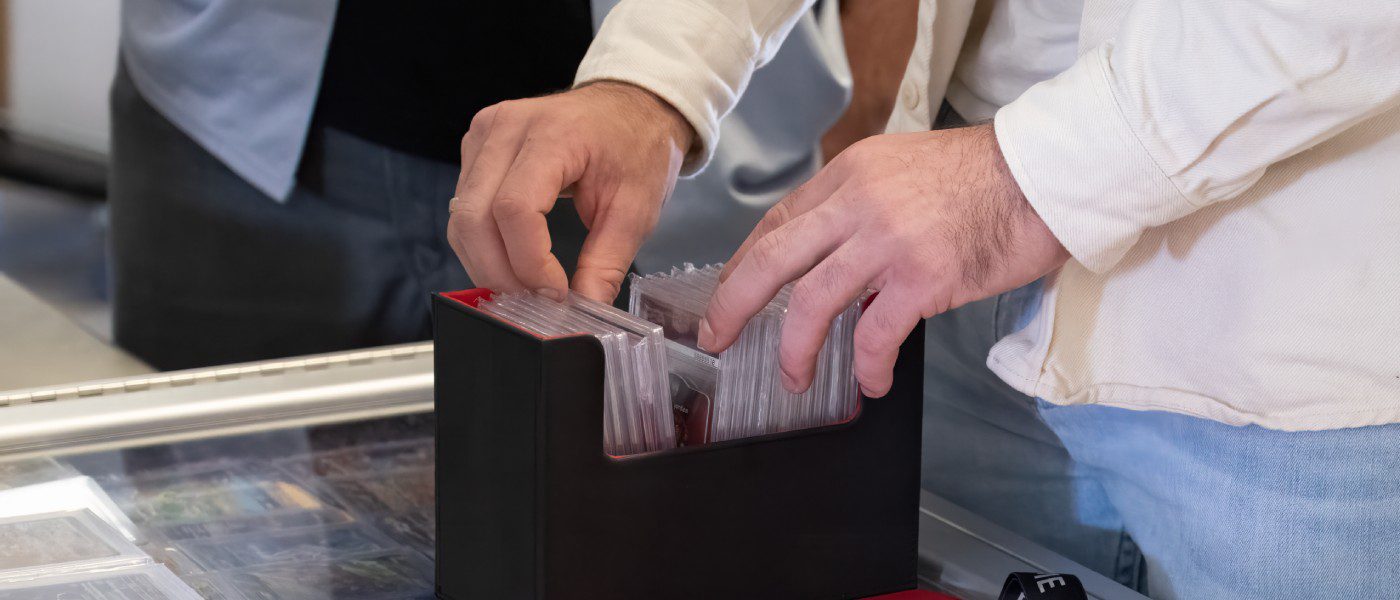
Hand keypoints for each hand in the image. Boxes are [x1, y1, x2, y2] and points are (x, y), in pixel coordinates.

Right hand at [448, 82, 694, 301]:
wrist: (627, 107)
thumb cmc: (634, 148)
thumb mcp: (636, 209)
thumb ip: (607, 262)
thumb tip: (586, 309)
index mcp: (554, 134)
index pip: (514, 208)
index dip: (529, 262)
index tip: (556, 292)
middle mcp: (507, 128)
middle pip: (474, 217)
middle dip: (500, 273)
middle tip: (534, 301)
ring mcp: (485, 134)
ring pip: (461, 218)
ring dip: (486, 263)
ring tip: (525, 286)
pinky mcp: (476, 147)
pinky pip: (462, 208)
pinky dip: (482, 243)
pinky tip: (512, 259)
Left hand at [697, 124, 1068, 396]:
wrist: (1045, 175)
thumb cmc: (983, 177)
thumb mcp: (901, 168)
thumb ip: (859, 203)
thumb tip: (828, 251)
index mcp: (850, 174)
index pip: (777, 222)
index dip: (743, 264)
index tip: (728, 293)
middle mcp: (859, 203)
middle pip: (772, 259)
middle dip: (733, 304)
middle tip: (716, 337)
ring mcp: (889, 241)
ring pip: (811, 301)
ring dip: (794, 349)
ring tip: (794, 378)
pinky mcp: (923, 278)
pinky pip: (875, 333)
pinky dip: (865, 366)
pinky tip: (869, 382)